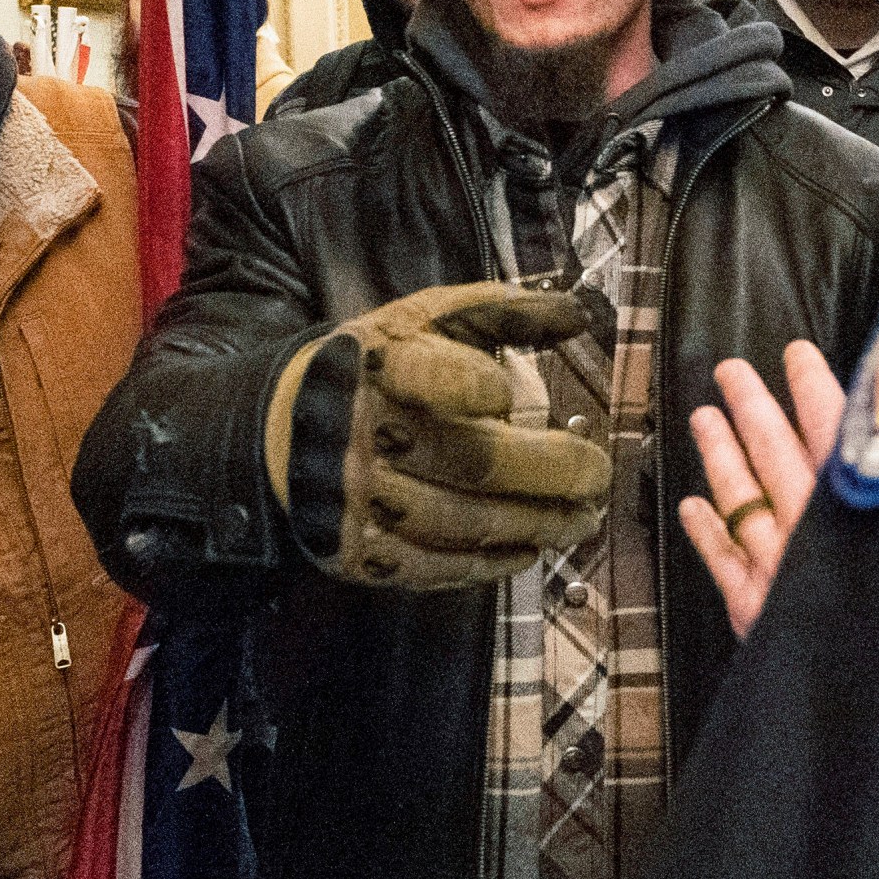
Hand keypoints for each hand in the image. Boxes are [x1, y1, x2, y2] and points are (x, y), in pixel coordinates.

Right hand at [274, 281, 611, 590]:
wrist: (282, 428)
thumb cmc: (373, 369)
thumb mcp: (420, 321)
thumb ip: (496, 312)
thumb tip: (575, 314)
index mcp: (377, 366)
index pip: (427, 376)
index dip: (471, 385)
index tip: (507, 392)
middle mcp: (359, 436)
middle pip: (472, 462)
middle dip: (552, 473)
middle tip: (597, 476)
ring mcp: (354, 499)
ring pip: (461, 522)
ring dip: (535, 526)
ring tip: (579, 521)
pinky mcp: (354, 550)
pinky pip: (431, 566)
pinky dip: (487, 564)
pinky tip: (527, 549)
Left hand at [680, 340, 843, 638]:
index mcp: (861, 521)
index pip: (838, 440)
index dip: (816, 394)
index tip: (797, 355)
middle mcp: (814, 540)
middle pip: (778, 460)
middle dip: (754, 410)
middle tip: (731, 371)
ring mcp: (779, 575)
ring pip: (742, 502)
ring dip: (721, 457)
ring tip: (703, 417)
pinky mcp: (758, 615)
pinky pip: (723, 565)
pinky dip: (706, 532)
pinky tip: (691, 506)